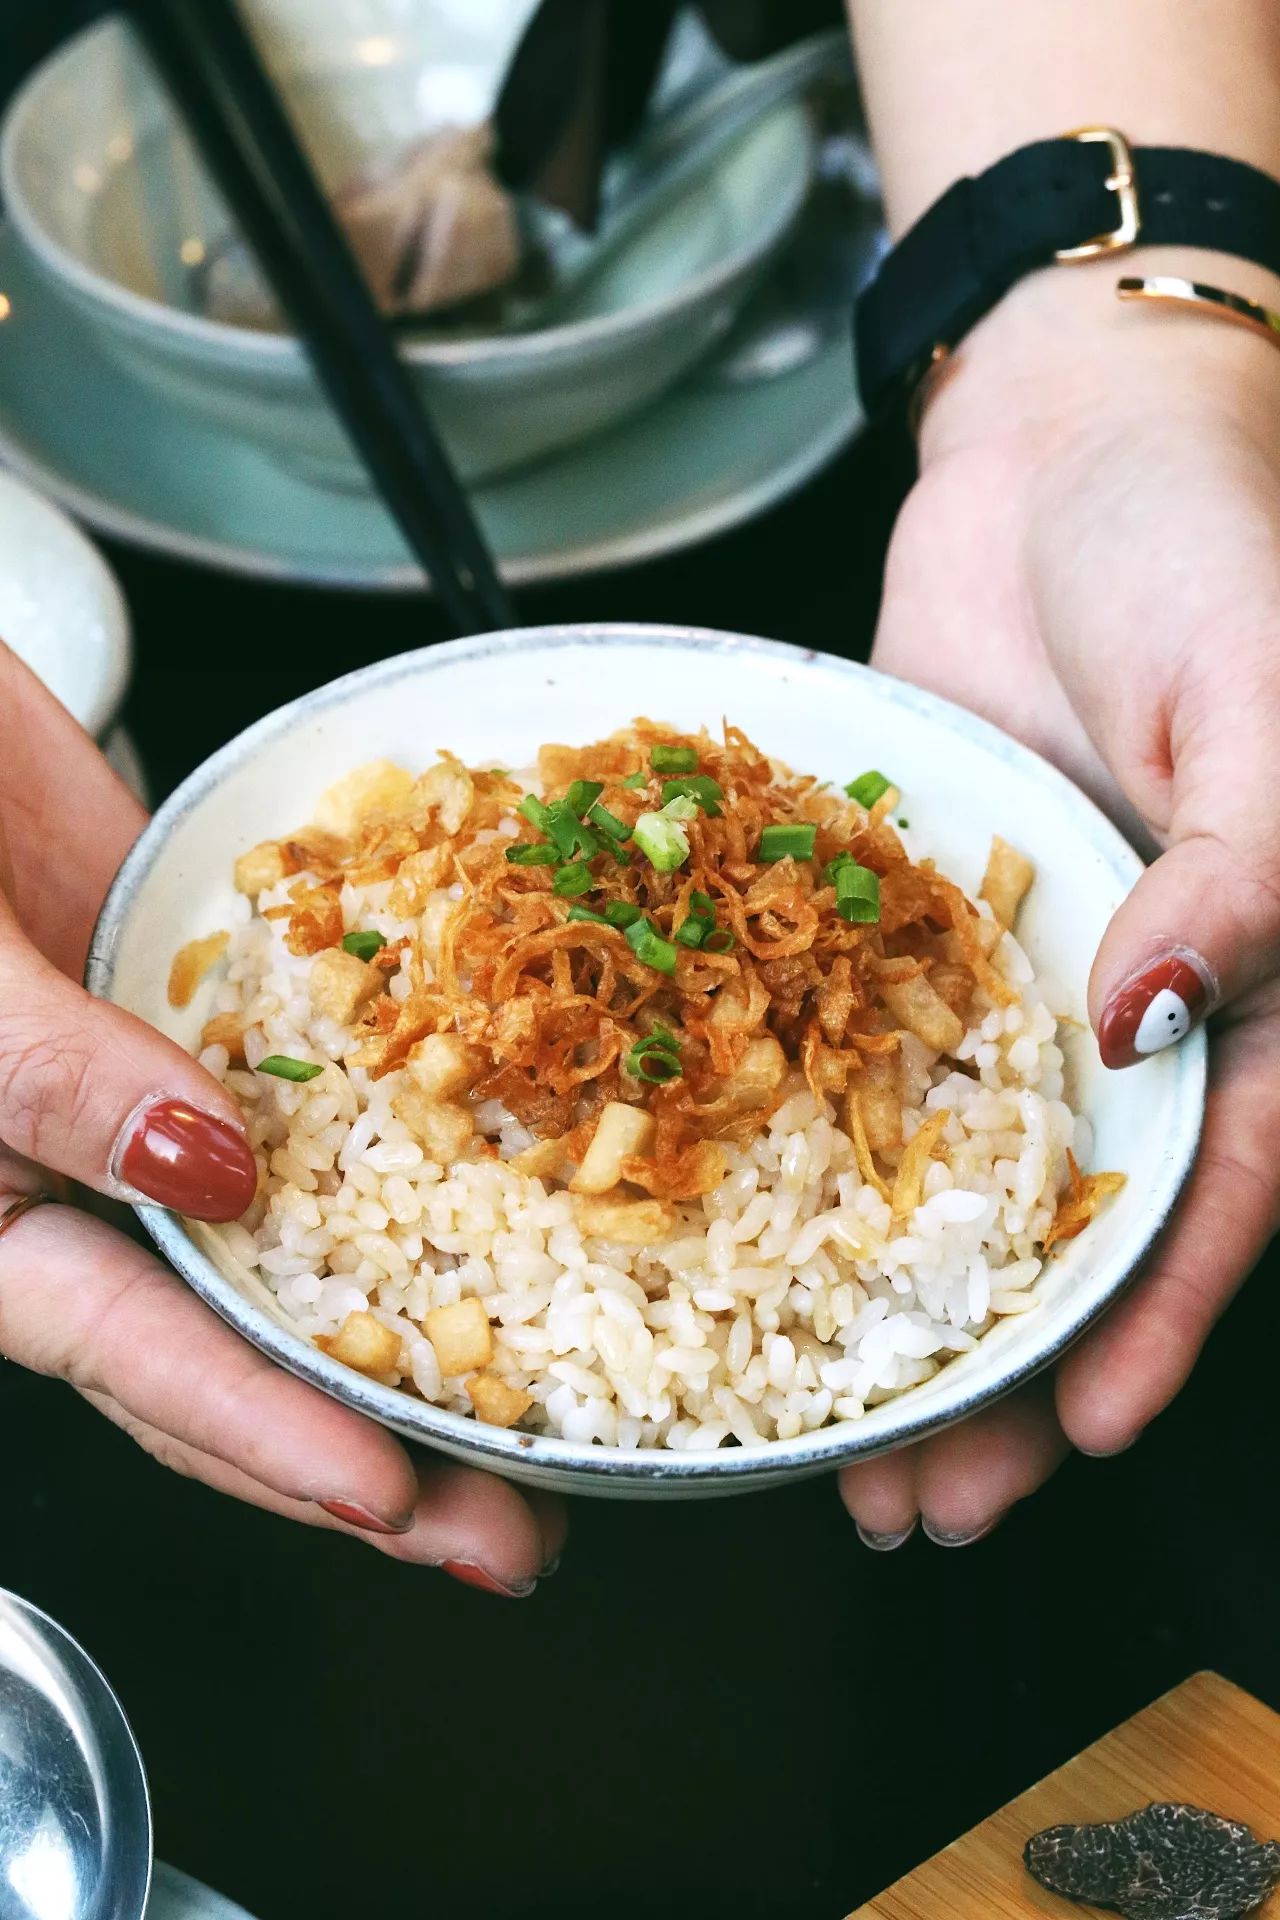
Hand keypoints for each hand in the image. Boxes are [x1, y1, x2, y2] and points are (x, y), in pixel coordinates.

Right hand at [0, 648, 562, 1594]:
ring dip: (421, 1320)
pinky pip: (333, 1085)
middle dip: (384, 1444)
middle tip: (513, 1529)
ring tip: (543, 1401)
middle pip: (250, 1339)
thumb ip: (48, 1079)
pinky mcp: (229, 1008)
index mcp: (3, 1223)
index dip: (268, 1437)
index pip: (145, 1356)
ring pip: (307, 1236)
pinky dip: (417, 1136)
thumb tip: (211, 1167)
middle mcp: (102, 1180)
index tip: (389, 1498)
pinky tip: (514, 1183)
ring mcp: (174, 1097)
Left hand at [838, 257, 1279, 1548]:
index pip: (1223, 1177)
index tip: (1090, 1426)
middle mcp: (1140, 994)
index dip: (1161, 1311)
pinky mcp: (908, 916)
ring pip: (962, 1168)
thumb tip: (1159, 1023)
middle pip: (1079, 1219)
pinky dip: (816, 1142)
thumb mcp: (1259, 692)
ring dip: (904, 1300)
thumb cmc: (1207, 536)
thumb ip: (1242, 864)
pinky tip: (745, 1229)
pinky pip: (865, 1045)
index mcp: (1261, 966)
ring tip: (839, 1436)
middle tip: (926, 1498)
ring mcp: (1016, 966)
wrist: (1061, 436)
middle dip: (1014, 1367)